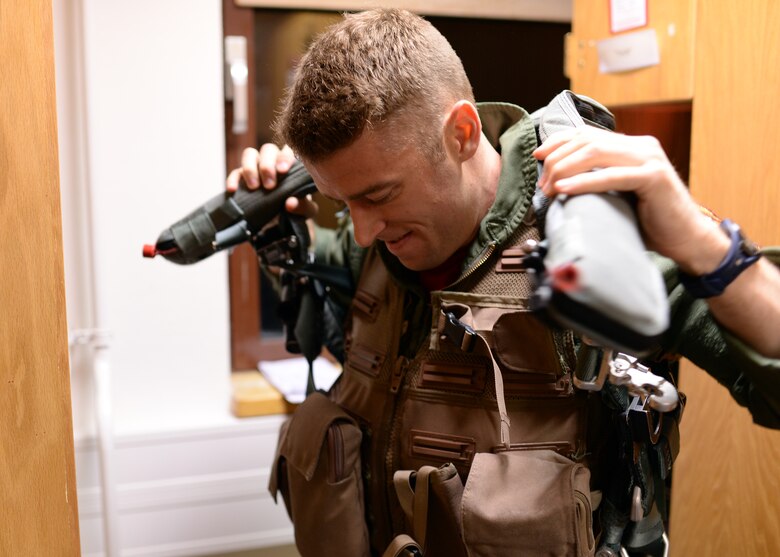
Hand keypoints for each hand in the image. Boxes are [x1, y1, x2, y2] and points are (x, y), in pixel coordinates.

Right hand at [226, 143, 316, 218]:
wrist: (281, 219)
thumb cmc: (297, 208)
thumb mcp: (306, 211)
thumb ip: (303, 206)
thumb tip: (290, 203)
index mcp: (291, 164)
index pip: (288, 151)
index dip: (285, 157)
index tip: (283, 171)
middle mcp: (273, 161)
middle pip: (268, 149)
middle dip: (267, 166)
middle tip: (269, 185)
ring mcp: (256, 167)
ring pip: (250, 154)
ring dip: (250, 168)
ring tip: (254, 187)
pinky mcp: (242, 177)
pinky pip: (235, 173)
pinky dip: (233, 179)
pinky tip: (233, 189)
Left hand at [533, 127, 726, 274]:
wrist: (687, 239)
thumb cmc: (651, 221)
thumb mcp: (619, 194)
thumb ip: (599, 180)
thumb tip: (558, 183)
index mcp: (633, 146)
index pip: (587, 134)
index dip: (559, 142)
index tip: (538, 156)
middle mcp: (642, 146)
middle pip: (587, 141)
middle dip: (557, 159)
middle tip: (541, 182)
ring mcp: (649, 159)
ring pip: (596, 152)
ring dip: (565, 169)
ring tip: (548, 187)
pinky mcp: (653, 178)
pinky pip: (611, 176)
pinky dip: (584, 181)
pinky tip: (565, 188)